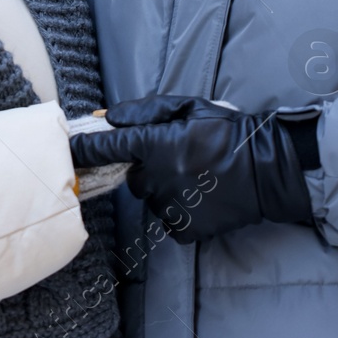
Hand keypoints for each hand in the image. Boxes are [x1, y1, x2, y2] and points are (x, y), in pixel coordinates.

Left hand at [68, 94, 318, 242]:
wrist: (268, 169)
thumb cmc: (228, 132)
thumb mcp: (189, 108)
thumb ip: (145, 111)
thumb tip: (108, 118)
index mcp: (156, 145)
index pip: (106, 148)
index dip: (84, 149)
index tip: (69, 149)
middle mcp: (158, 179)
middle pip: (134, 176)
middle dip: (147, 166)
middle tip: (178, 157)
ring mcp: (170, 207)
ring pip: (152, 198)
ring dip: (165, 188)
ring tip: (198, 176)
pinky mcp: (184, 229)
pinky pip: (169, 218)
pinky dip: (180, 209)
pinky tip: (203, 195)